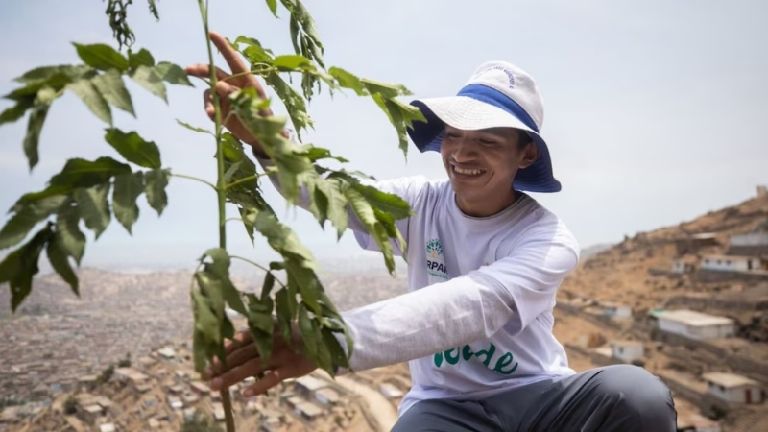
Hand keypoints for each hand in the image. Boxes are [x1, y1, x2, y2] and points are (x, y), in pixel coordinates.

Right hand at [185, 31, 270, 156]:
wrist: (262, 137)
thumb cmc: (263, 119)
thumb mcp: (251, 106)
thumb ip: (235, 95)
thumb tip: (217, 85)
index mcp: (246, 79)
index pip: (233, 59)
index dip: (223, 46)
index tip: (211, 34)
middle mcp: (234, 84)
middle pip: (214, 72)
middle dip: (201, 70)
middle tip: (188, 70)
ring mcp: (226, 96)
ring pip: (209, 90)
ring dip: (207, 100)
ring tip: (211, 112)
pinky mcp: (221, 108)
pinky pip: (210, 105)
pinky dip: (209, 109)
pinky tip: (213, 117)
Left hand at [206, 326, 316, 396]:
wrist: (327, 338)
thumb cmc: (300, 333)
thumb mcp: (280, 327)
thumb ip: (259, 332)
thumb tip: (233, 338)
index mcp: (266, 330)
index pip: (239, 340)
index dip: (223, 350)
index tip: (207, 360)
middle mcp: (270, 342)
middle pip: (241, 355)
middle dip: (221, 366)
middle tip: (204, 375)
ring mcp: (280, 355)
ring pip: (251, 367)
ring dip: (232, 377)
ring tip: (214, 386)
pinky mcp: (291, 368)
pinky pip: (273, 378)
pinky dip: (260, 386)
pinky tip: (246, 393)